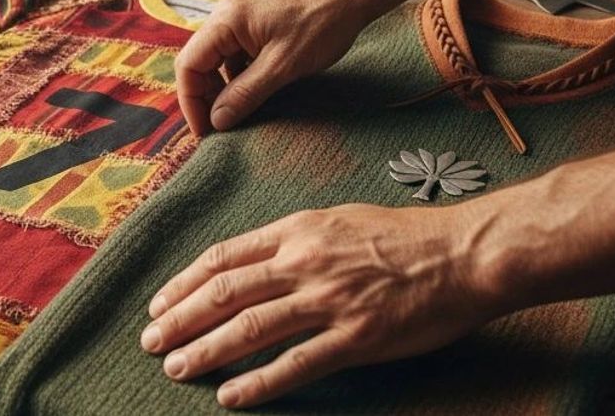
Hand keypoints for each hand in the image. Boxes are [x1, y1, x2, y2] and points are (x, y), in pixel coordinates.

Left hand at [139, 204, 507, 408]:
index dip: (184, 283)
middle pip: (224, 293)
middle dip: (179, 319)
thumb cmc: (403, 236)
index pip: (222, 258)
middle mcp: (304, 262)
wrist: (464, 254)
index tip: (159, 304)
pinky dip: (258, 381)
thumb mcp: (337, 220)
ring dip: (205, 350)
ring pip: (250, 327)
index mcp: (296, 231)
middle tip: (150, 342)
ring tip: (175, 369)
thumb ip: (293, 239)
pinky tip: (230, 396)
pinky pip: (296, 363)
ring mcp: (329, 301)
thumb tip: (252, 258)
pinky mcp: (356, 338)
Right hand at [175, 0, 370, 133]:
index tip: (205, 130)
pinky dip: (240, 72)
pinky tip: (257, 87)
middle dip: (206, 95)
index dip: (192, 101)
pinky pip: (236, 49)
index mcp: (226, 18)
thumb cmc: (324, 21)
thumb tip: (217, 120)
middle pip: (199, 60)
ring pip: (218, 57)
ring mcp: (240, 12)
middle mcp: (226, 11)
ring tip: (241, 109)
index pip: (188, 64)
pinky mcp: (256, 17)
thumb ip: (246, 94)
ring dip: (225, 85)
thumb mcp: (283, 66)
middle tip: (221, 125)